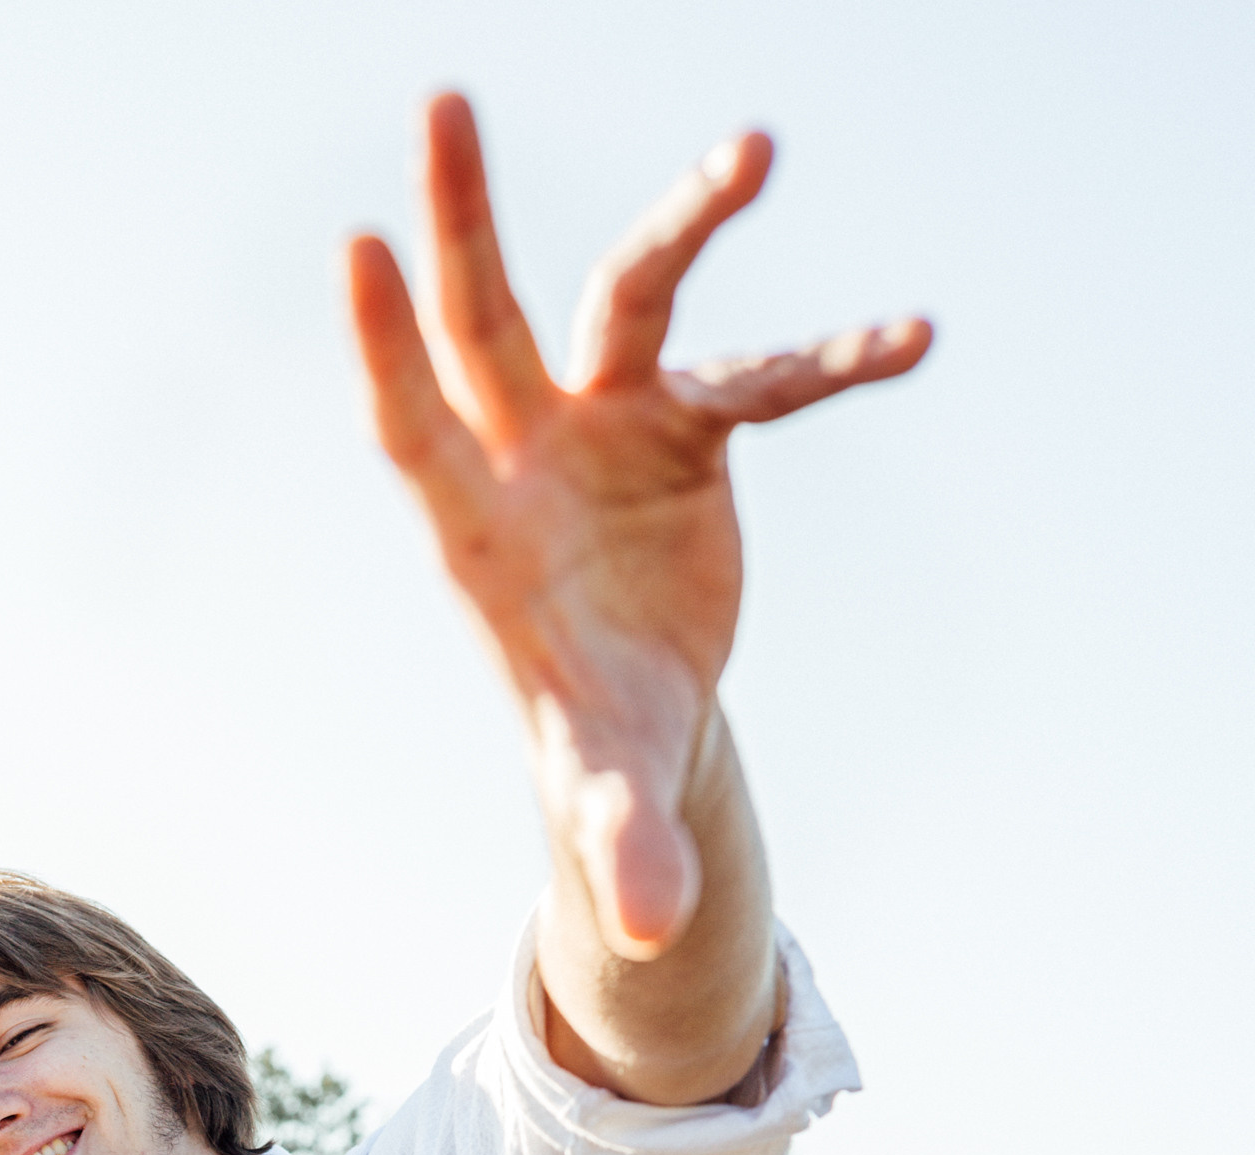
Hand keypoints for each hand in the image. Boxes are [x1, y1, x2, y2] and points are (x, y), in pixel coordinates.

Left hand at [349, 98, 930, 957]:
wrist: (637, 719)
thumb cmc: (594, 743)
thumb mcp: (610, 793)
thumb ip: (622, 844)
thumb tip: (648, 934)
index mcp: (482, 537)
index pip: (415, 425)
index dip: (386, 346)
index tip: (359, 247)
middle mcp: (532, 457)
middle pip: (486, 322)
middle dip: (464, 222)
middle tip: (441, 102)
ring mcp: (609, 430)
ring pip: (632, 299)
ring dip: (687, 223)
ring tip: (754, 150)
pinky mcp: (689, 430)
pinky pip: (765, 375)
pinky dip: (831, 360)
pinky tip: (912, 341)